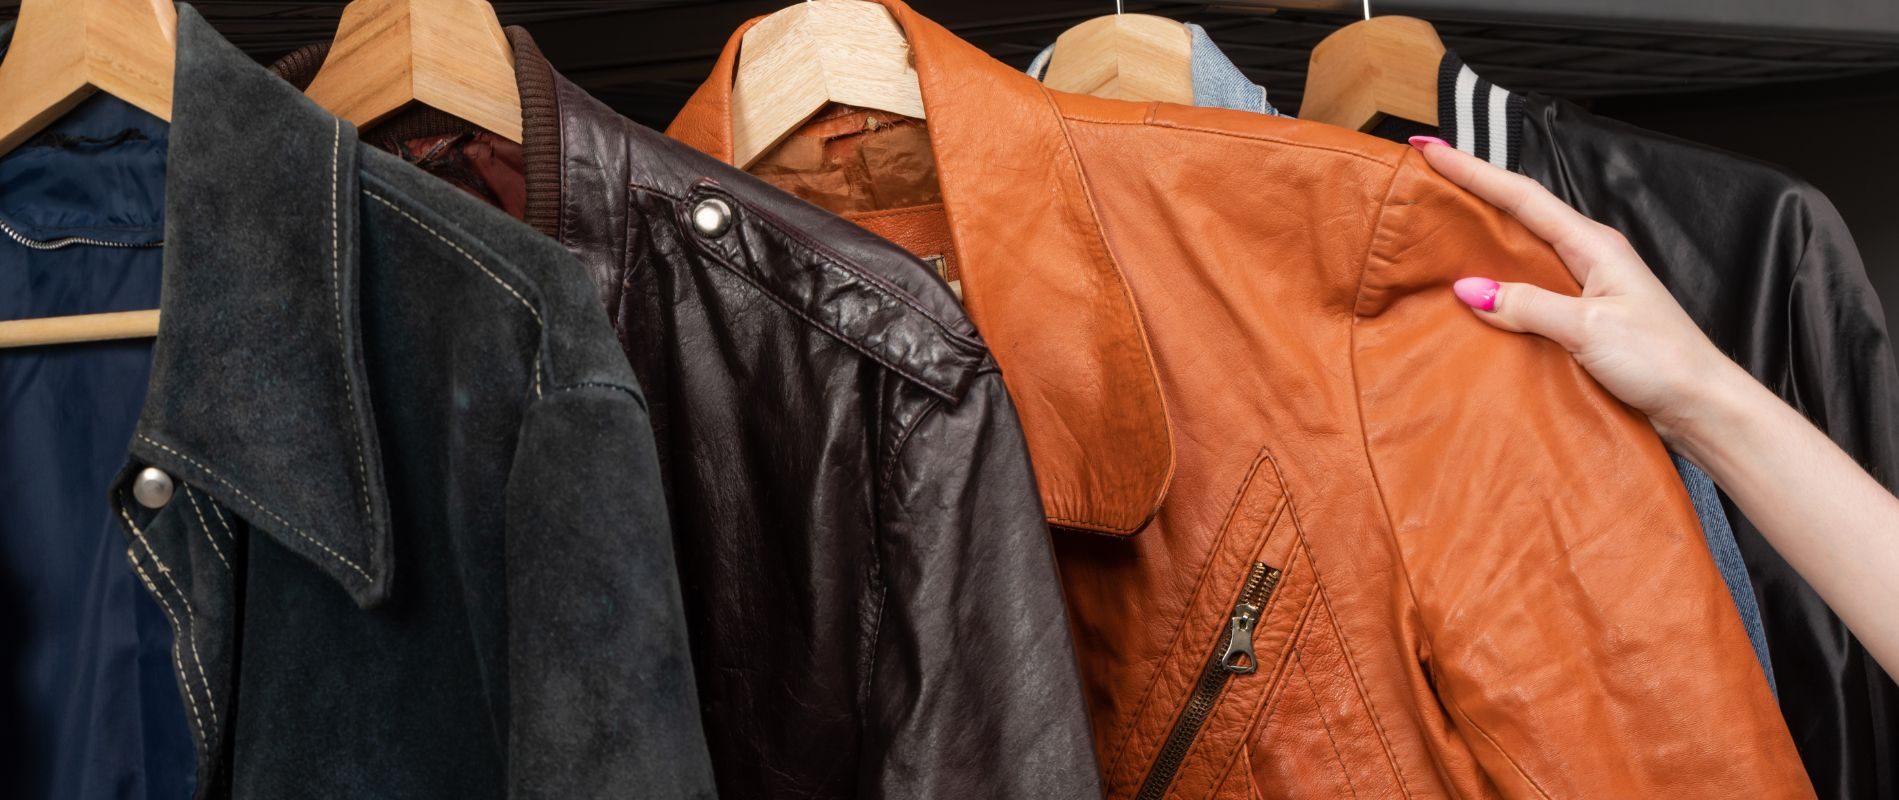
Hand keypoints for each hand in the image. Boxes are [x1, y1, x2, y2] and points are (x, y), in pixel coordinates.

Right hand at [1407, 136, 1743, 446]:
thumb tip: (1469, 288)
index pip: (1521, 197)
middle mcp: (1588, 256)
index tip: (1430, 147)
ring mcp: (1586, 285)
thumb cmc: (1660, 360)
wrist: (1701, 403)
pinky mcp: (1583, 316)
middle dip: (1473, 189)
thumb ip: (1528, 305)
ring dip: (1482, 232)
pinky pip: (1528, 285)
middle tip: (1427, 173)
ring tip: (1439, 220)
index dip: (1473, 171)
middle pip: (1520, 212)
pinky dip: (1497, 277)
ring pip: (1522, 248)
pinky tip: (1474, 288)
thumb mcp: (1589, 329)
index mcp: (1593, 244)